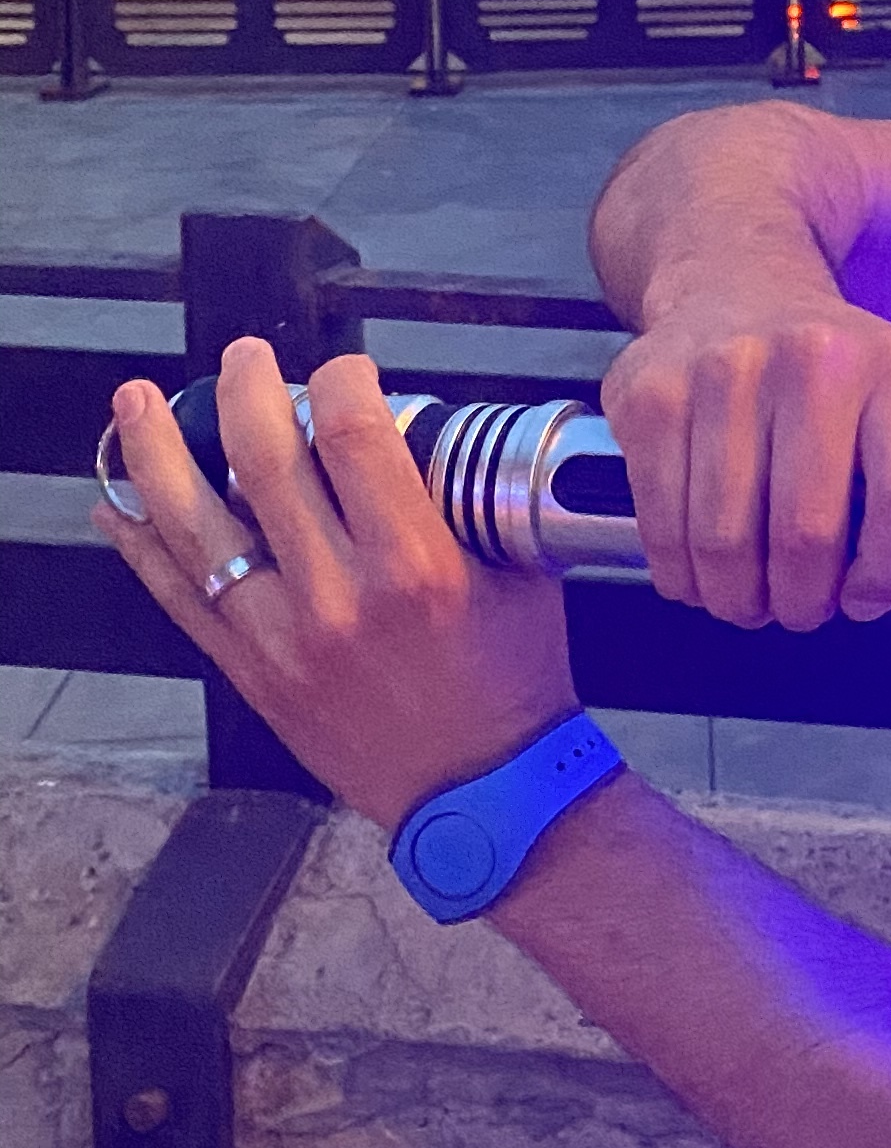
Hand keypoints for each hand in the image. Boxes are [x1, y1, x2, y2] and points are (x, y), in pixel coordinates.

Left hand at [97, 345, 577, 833]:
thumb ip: (466, 500)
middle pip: (265, 463)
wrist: (480, 790)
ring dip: (157, 454)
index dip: (341, 380)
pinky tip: (116, 506)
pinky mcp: (251, 672)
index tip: (343, 368)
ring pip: (197, 528)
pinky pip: (178, 599)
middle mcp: (340, 598)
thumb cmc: (512, 679)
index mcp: (417, 566)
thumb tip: (414, 432)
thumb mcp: (516, 572)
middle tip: (242, 358)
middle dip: (245, 391)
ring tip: (137, 402)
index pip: (356, 436)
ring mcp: (283, 638)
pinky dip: (141, 547)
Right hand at [600, 277, 890, 634]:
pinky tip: (698, 573)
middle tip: (798, 611)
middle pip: (806, 533)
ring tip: (748, 600)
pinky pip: (660, 524)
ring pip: (724, 541)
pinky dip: (680, 574)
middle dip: (802, 603)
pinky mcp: (651, 395)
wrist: (733, 277)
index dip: (888, 572)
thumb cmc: (828, 370)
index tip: (865, 599)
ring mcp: (721, 373)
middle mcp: (811, 360)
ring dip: (737, 599)